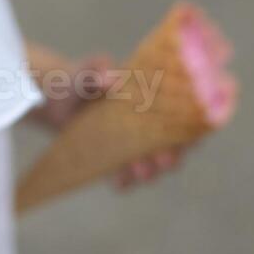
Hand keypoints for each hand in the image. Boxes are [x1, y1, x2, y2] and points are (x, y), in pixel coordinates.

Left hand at [30, 47, 188, 192]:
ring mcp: (135, 148)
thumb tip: (108, 78)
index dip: (194, 128)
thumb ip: (95, 72)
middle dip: (173, 156)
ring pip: (153, 167)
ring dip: (150, 172)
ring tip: (139, 170)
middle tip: (164, 158)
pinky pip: (126, 178)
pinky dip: (125, 181)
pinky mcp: (116, 162)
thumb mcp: (87, 73)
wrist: (59, 99)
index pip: (187, 118)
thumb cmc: (83, 80)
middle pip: (175, 148)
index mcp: (156, 102)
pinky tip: (118, 180)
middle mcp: (151, 129)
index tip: (192, 136)